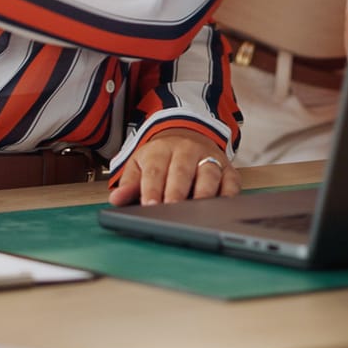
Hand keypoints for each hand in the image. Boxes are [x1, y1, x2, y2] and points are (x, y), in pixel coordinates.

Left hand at [107, 130, 240, 206]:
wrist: (187, 134)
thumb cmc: (160, 157)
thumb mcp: (140, 164)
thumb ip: (129, 183)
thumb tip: (116, 199)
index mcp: (161, 150)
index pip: (155, 171)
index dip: (152, 189)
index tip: (150, 206)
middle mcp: (187, 150)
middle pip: (182, 171)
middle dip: (176, 191)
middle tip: (171, 211)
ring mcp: (209, 158)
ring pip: (208, 173)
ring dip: (203, 193)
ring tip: (197, 213)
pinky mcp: (228, 168)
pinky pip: (231, 181)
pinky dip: (228, 195)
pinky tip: (222, 208)